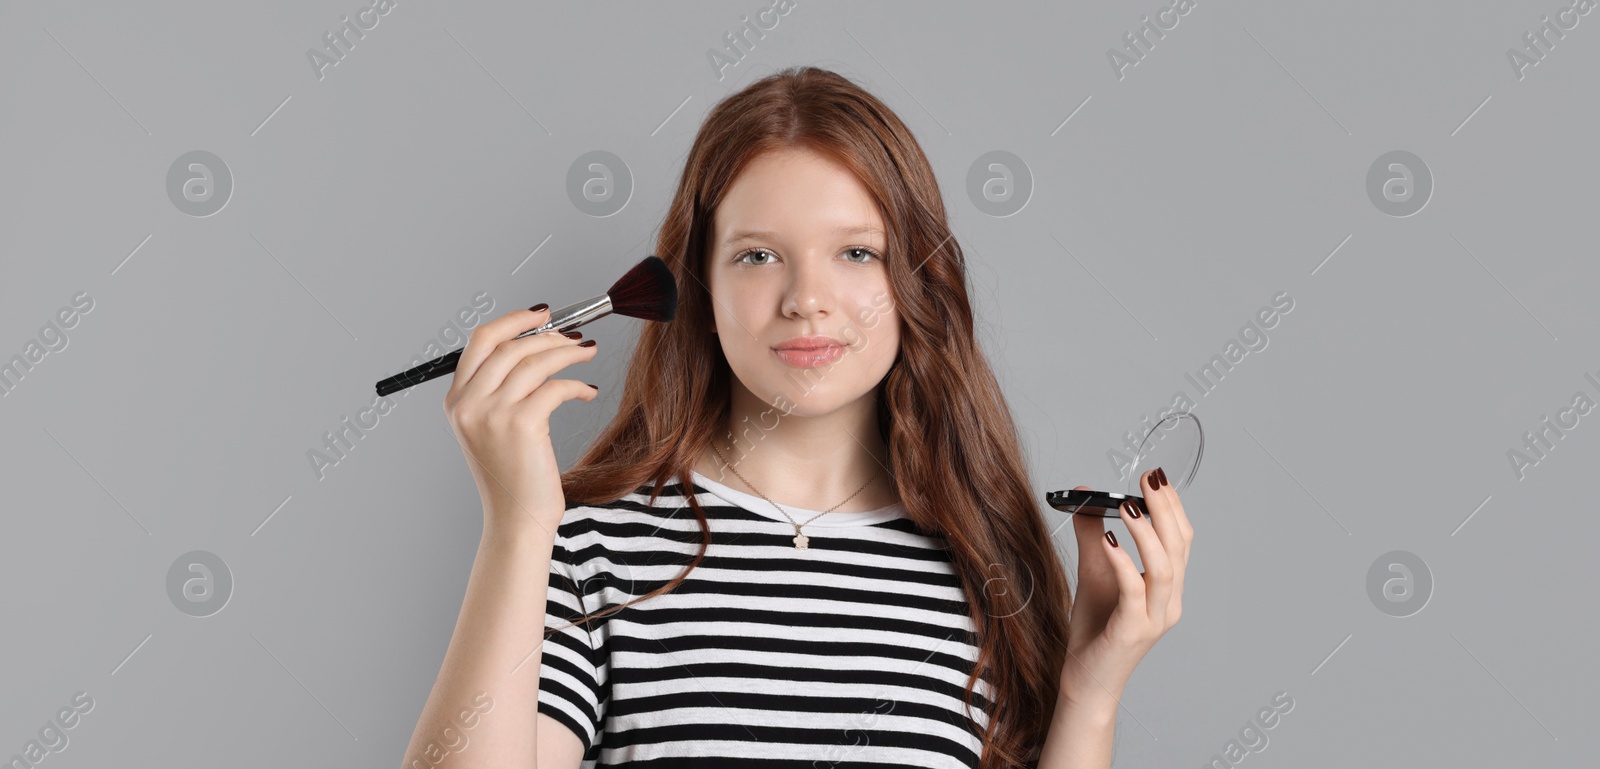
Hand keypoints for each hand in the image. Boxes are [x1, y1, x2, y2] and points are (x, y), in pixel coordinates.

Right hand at [441, 305, 598, 537]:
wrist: (516, 520)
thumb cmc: (512, 476)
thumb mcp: (492, 428)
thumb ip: (501, 388)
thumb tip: (537, 344)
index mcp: (456, 400)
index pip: (480, 340)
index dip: (514, 320)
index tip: (542, 314)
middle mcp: (468, 404)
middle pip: (510, 344)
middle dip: (548, 335)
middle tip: (576, 338)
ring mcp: (492, 413)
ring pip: (535, 361)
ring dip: (568, 353)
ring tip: (588, 355)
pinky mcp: (521, 424)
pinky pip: (556, 387)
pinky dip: (577, 385)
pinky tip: (588, 393)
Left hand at [1059, 468, 1193, 711]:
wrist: (1085, 679)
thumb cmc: (1095, 629)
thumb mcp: (1094, 572)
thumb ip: (1094, 535)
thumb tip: (1086, 495)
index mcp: (1168, 588)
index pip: (1181, 540)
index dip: (1172, 506)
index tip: (1156, 476)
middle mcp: (1169, 602)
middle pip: (1179, 547)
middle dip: (1165, 509)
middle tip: (1148, 479)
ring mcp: (1154, 619)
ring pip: (1164, 567)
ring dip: (1146, 532)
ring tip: (1126, 505)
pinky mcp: (1132, 632)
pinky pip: (1134, 591)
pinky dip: (1124, 563)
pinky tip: (1109, 540)